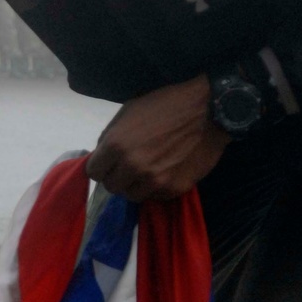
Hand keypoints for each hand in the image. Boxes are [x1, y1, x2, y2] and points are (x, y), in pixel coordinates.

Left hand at [86, 75, 228, 201]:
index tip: (109, 163)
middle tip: (129, 166)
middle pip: (111, 187)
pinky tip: (165, 171)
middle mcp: (132, 167)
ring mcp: (154, 181)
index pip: (94, 172)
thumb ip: (111, 136)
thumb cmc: (166, 104)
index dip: (101, 166)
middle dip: (117, 176)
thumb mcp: (129, 112)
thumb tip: (101, 155)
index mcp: (116, 146)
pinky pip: (155, 196)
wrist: (208, 110)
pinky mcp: (174, 189)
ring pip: (132, 196)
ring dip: (135, 185)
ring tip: (147, 170)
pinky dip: (156, 188)